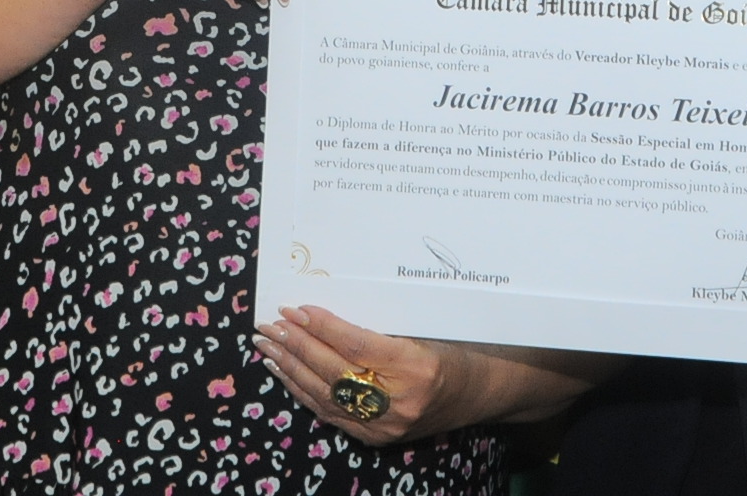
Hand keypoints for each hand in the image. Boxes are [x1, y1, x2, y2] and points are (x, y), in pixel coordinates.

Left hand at [254, 307, 478, 446]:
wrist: (479, 394)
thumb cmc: (453, 351)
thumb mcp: (422, 331)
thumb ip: (376, 329)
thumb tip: (322, 314)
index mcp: (414, 366)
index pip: (355, 344)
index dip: (321, 326)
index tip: (295, 309)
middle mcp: (398, 400)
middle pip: (334, 371)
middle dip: (297, 346)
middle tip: (269, 326)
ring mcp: (385, 425)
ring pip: (326, 395)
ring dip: (291, 369)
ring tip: (267, 347)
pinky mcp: (376, 438)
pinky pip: (331, 414)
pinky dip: (304, 392)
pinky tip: (286, 374)